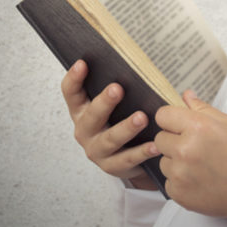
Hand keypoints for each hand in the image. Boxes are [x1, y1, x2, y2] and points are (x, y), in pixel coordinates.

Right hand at [61, 59, 158, 189]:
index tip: (82, 63)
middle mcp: (85, 130)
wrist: (123, 157)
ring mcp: (96, 150)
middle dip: (104, 102)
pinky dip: (142, 152)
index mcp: (81, 111)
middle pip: (91, 116)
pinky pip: (128, 159)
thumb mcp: (113, 104)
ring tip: (142, 117)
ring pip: (110, 139)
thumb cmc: (119, 120)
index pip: (71, 93)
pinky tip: (155, 145)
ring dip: (126, 128)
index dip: (74, 79)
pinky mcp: (112, 166)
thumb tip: (131, 60)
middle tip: (117, 88)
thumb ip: (115, 87)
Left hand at [153, 90, 226, 218]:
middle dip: (174, 141)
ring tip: (199, 166)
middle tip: (195, 147)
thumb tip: (186, 96)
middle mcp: (184, 149)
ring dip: (175, 162)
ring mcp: (179, 173)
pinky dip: (179, 181)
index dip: (172, 119)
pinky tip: (198, 180)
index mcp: (198, 127)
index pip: (163, 115)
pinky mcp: (177, 193)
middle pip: (160, 139)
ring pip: (163, 161)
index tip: (179, 125)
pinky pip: (168, 181)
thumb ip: (203, 109)